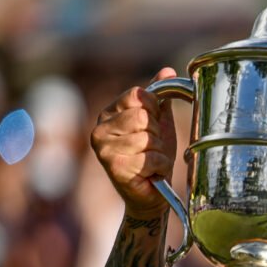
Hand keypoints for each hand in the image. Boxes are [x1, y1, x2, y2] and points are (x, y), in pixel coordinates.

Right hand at [90, 67, 178, 218]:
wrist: (152, 195)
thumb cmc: (154, 158)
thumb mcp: (159, 124)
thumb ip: (159, 98)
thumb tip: (167, 71)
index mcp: (109, 113)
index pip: (138, 95)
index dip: (154, 111)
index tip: (153, 127)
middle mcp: (100, 129)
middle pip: (143, 116)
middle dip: (157, 134)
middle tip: (152, 149)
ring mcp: (103, 149)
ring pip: (148, 138)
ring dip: (159, 153)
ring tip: (151, 162)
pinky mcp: (114, 167)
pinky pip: (151, 158)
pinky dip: (159, 166)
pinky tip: (151, 173)